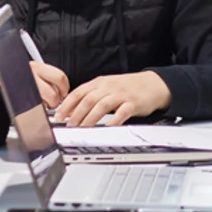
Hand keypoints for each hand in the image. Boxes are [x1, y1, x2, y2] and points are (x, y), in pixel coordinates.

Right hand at [0, 61, 71, 105]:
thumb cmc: (13, 80)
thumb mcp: (30, 72)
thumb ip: (45, 76)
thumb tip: (61, 86)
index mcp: (36, 66)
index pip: (60, 77)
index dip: (64, 88)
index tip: (62, 92)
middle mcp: (31, 74)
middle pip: (54, 92)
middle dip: (56, 100)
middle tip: (52, 102)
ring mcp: (25, 86)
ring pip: (45, 101)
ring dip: (46, 106)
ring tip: (41, 105)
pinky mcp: (19, 98)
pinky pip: (34, 107)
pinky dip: (36, 110)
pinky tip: (32, 107)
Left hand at [54, 71, 169, 126]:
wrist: (153, 84)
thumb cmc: (129, 87)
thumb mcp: (108, 86)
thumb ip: (92, 94)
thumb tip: (72, 108)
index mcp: (100, 82)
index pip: (78, 92)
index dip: (67, 105)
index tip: (58, 116)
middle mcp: (108, 87)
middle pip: (87, 100)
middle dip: (75, 114)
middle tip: (68, 126)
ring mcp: (121, 95)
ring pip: (100, 106)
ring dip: (89, 119)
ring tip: (82, 129)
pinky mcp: (132, 104)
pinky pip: (120, 114)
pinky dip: (112, 122)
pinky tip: (106, 129)